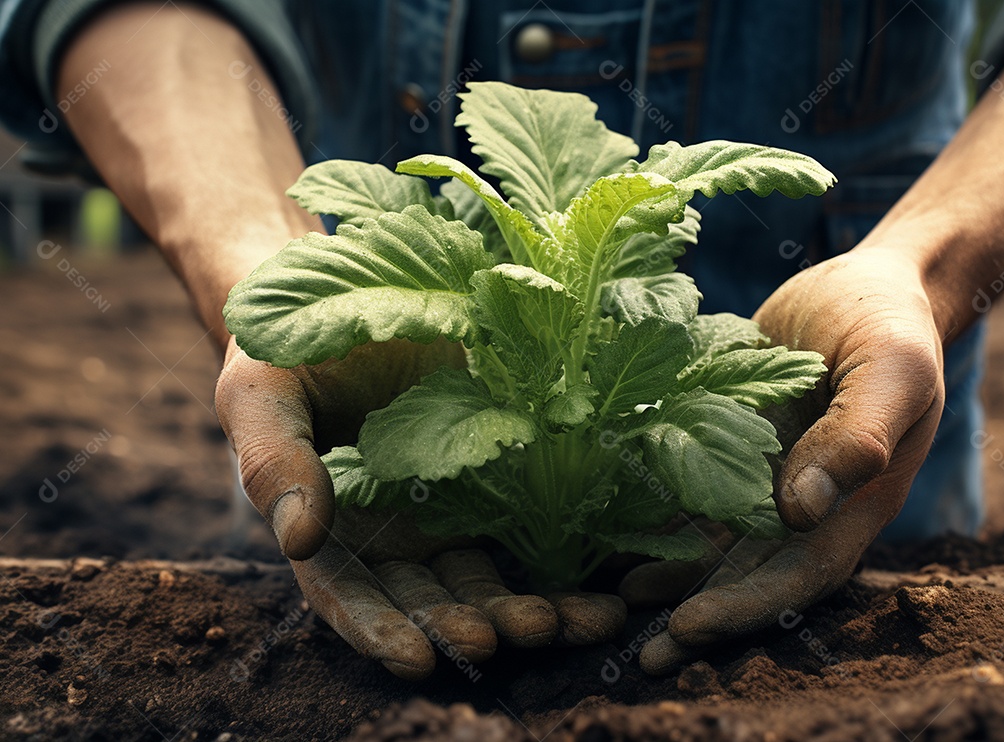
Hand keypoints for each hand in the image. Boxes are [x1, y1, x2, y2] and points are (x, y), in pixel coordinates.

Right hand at [215, 339, 624, 678]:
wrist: (347, 296)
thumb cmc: (285, 353)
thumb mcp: (262, 397)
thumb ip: (273, 464)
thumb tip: (300, 541)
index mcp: (327, 531)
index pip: (349, 597)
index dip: (380, 630)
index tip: (418, 657)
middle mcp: (390, 537)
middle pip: (431, 600)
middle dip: (473, 624)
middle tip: (520, 633)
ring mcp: (445, 513)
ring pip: (486, 578)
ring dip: (529, 606)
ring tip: (577, 620)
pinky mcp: (493, 481)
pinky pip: (527, 530)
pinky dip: (562, 563)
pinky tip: (602, 582)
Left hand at [620, 248, 945, 672]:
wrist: (866, 288)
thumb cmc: (889, 327)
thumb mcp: (890, 372)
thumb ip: (857, 437)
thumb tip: (802, 509)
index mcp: (853, 502)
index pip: (799, 575)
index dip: (747, 607)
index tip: (688, 627)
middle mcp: (807, 503)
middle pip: (751, 576)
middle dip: (699, 616)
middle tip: (643, 659)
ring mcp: (767, 476)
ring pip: (717, 544)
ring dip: (671, 579)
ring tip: (617, 607)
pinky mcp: (733, 442)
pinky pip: (694, 491)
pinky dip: (659, 519)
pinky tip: (615, 538)